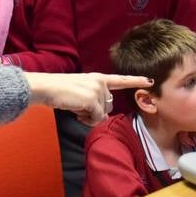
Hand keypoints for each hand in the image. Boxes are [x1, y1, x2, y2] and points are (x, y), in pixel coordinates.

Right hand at [24, 73, 153, 126]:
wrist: (46, 88)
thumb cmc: (59, 91)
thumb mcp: (80, 92)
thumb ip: (94, 99)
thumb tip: (103, 115)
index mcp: (97, 78)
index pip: (120, 80)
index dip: (135, 81)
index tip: (149, 81)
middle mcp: (100, 82)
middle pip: (108, 105)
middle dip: (96, 111)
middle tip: (79, 108)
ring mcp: (97, 90)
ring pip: (102, 113)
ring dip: (90, 116)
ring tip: (75, 108)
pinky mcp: (92, 100)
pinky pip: (96, 117)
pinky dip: (87, 119)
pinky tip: (76, 112)